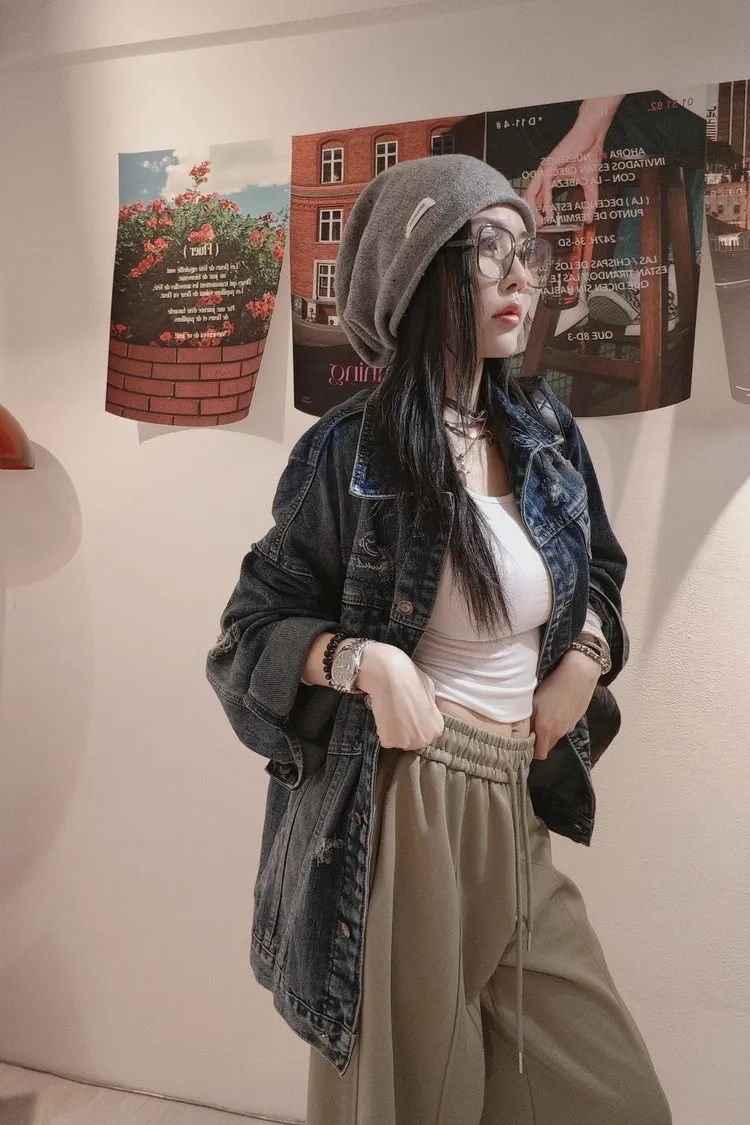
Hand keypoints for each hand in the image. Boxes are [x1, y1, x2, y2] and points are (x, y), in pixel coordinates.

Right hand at [357, 642, 443, 751]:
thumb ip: (429, 705)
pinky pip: (384, 739)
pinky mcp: (389, 741)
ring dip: (392, 731)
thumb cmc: (410, 679)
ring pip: (397, 741)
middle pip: (412, 742)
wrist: (391, 676)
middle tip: (398, 714)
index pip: (425, 735)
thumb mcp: (429, 690)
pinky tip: (383, 714)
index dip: (415, 725)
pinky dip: (381, 729)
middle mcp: (424, 740)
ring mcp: (406, 743)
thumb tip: (425, 708)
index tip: (408, 714)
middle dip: (405, 731)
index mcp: (436, 729)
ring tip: (390, 713)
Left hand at [523, 95, 623, 226]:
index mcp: (551, 178)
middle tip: (538, 228)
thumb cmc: (589, 154)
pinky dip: (546, 199)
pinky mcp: (550, 164)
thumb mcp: (590, 184)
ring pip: (533, 192)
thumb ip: (590, 202)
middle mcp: (545, 174)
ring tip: (540, 222)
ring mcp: (546, 169)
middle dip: (532, 214)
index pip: (539, 198)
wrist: (593, 135)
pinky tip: (548, 211)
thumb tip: (589, 219)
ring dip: (535, 209)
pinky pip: (546, 185)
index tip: (542, 225)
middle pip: (531, 196)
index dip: (538, 212)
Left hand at [530, 648, 600, 759]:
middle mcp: (559, 733)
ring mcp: (569, 728)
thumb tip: (520, 735)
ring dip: (549, 732)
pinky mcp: (577, 721)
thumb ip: (527, 721)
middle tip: (531, 728)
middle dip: (539, 742)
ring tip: (544, 715)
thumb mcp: (534, 701)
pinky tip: (556, 709)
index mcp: (546, 730)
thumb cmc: (552, 686)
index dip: (531, 752)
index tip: (524, 743)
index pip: (539, 754)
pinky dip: (558, 724)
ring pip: (556, 737)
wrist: (579, 675)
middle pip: (547, 747)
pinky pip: (564, 729)